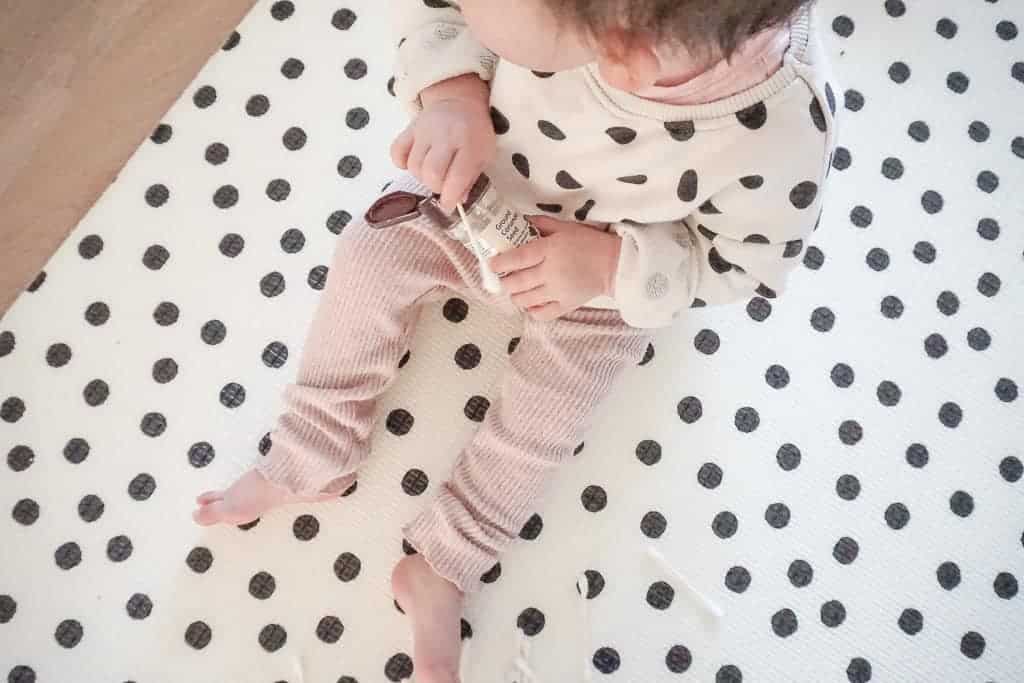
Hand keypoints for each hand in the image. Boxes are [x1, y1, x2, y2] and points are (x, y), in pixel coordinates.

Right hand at [391, 74, 494, 212]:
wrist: (460, 102)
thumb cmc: (475, 134)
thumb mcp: (484, 155)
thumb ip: (471, 179)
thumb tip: (457, 201)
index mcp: (470, 144)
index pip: (456, 178)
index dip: (450, 198)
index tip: (449, 205)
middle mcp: (445, 136)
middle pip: (431, 173)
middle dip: (435, 187)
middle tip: (442, 185)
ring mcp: (425, 130)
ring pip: (414, 165)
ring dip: (422, 177)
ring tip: (432, 172)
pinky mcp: (410, 128)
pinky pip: (396, 151)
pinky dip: (402, 163)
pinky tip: (413, 163)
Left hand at [489, 216, 621, 320]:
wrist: (614, 265)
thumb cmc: (590, 243)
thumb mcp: (566, 228)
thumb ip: (543, 225)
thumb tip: (522, 221)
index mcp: (549, 251)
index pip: (517, 259)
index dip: (500, 263)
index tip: (492, 264)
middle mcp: (550, 273)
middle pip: (517, 282)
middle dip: (505, 282)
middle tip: (503, 278)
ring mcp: (557, 292)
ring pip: (525, 299)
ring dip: (515, 296)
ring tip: (515, 290)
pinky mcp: (565, 305)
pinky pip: (541, 313)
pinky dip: (531, 310)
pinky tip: (530, 303)